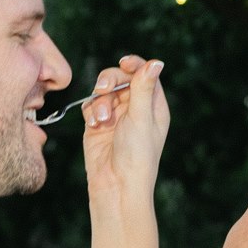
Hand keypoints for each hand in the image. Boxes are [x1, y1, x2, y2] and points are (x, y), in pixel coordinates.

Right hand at [81, 54, 168, 206]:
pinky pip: (90, 105)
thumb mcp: (141, 118)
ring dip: (99, 101)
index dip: (134, 65)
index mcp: (153, 105)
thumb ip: (143, 88)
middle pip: (120, 78)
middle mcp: (135, 108)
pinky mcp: (97, 124)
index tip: (123, 62)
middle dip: (110, 80)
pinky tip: (95, 126)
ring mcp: (115, 115)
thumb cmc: (136, 155)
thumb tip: (157, 62)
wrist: (116, 185)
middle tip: (103, 89)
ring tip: (101, 120)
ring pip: (102, 91)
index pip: (144, 74)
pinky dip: (91, 112)